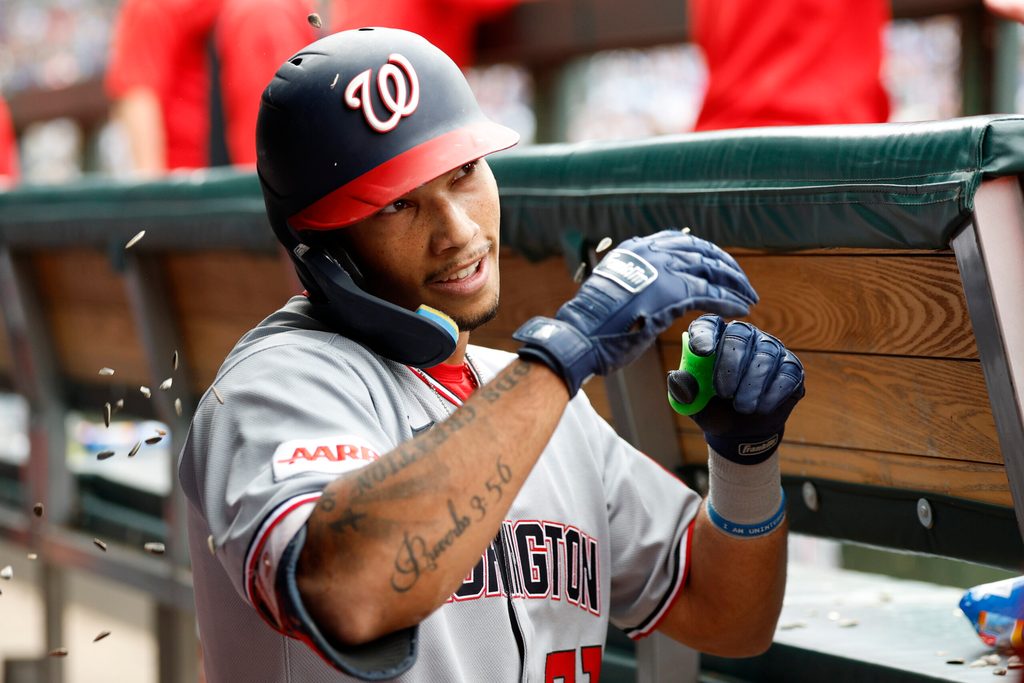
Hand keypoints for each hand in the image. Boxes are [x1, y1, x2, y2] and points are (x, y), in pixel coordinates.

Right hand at [514, 230, 757, 395]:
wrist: (582, 334)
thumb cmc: (593, 321)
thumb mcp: (612, 288)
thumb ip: (634, 279)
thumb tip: (648, 282)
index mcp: (637, 247)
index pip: (682, 241)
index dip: (706, 253)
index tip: (720, 266)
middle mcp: (652, 252)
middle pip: (703, 252)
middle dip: (727, 268)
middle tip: (743, 283)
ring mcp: (663, 270)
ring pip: (712, 271)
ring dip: (735, 285)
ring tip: (749, 298)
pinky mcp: (673, 293)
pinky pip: (711, 294)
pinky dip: (729, 301)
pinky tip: (741, 310)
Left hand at [668, 315, 804, 463]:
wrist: (740, 432)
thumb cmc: (712, 408)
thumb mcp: (692, 404)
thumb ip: (682, 389)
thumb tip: (675, 375)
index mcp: (715, 338)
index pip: (709, 324)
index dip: (705, 334)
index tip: (701, 351)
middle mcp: (744, 336)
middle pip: (740, 334)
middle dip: (732, 364)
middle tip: (725, 393)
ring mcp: (770, 349)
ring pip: (765, 355)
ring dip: (752, 384)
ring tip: (742, 407)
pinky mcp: (792, 367)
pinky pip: (787, 372)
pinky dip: (772, 392)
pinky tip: (762, 407)